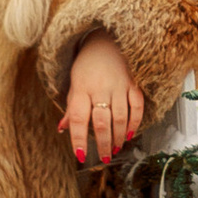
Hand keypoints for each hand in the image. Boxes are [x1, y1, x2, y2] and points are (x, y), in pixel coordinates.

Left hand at [62, 32, 142, 165]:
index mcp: (82, 89)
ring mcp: (118, 86)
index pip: (78, 118)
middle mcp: (100, 88)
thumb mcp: (74, 83)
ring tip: (114, 148)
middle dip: (102, 144)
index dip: (78, 138)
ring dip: (118, 137)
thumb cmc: (88, 64)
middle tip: (103, 157)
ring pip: (120, 118)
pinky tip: (130, 134)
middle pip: (102, 122)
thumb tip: (62, 128)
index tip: (80, 154)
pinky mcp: (133, 84)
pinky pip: (136, 107)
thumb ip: (71, 107)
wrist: (107, 40)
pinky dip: (135, 123)